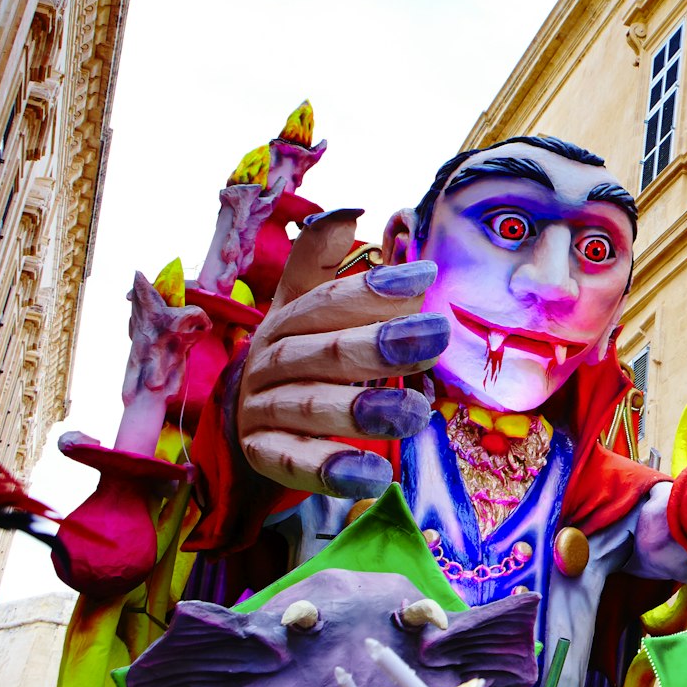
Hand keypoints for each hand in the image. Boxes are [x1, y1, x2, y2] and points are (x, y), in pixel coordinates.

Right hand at [235, 209, 444, 498]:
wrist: (250, 420)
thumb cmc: (299, 353)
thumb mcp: (306, 306)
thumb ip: (323, 262)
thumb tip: (349, 212)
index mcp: (285, 320)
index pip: (327, 300)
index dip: (372, 288)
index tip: (426, 277)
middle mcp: (270, 363)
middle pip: (323, 352)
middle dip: (379, 343)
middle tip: (436, 336)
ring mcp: (264, 411)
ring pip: (312, 407)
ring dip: (363, 410)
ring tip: (417, 412)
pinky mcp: (265, 456)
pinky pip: (295, 464)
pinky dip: (333, 469)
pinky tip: (375, 474)